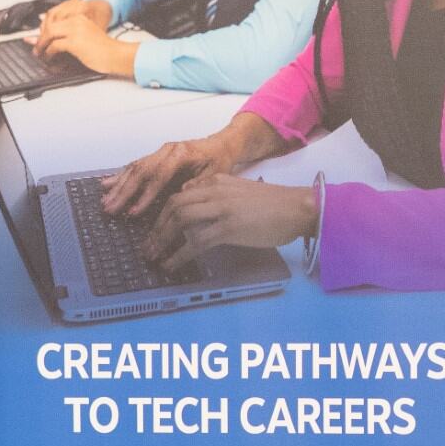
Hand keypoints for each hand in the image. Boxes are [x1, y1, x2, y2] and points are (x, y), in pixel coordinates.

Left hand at [35, 3, 134, 77]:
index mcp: (78, 17)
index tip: (38, 38)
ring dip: (41, 45)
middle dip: (39, 37)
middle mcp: (76, 20)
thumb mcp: (83, 37)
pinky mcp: (75, 42)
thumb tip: (47, 39)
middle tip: (36, 48)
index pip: (53, 18)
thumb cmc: (102, 49)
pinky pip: (54, 45)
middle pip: (49, 24)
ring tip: (40, 53)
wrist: (115, 55)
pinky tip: (49, 58)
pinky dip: (49, 52)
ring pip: (49, 33)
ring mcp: (75, 30)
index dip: (43, 29)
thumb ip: (66, 35)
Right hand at [103, 135, 230, 223]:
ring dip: (118, 186)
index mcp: (181, 154)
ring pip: (134, 168)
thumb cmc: (219, 160)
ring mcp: (159, 152)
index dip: (146, 195)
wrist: (221, 145)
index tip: (134, 211)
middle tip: (110, 209)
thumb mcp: (216, 174)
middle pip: (141, 171)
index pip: (159, 176)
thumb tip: (180, 194)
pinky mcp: (155, 157)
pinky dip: (120, 176)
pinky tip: (106, 185)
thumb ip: (198, 184)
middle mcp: (167, 151)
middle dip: (124, 192)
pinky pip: (135, 166)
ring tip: (104, 201)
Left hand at [141, 173, 316, 271]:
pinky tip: (171, 265)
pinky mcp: (229, 227)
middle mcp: (215, 191)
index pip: (180, 193)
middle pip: (174, 206)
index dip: (162, 212)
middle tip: (148, 245)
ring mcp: (221, 209)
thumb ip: (217, 193)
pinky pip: (196, 242)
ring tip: (153, 256)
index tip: (154, 228)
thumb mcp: (240, 190)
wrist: (297, 208)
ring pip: (180, 220)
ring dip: (161, 240)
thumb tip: (193, 200)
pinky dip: (178, 255)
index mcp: (217, 180)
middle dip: (156, 227)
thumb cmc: (274, 203)